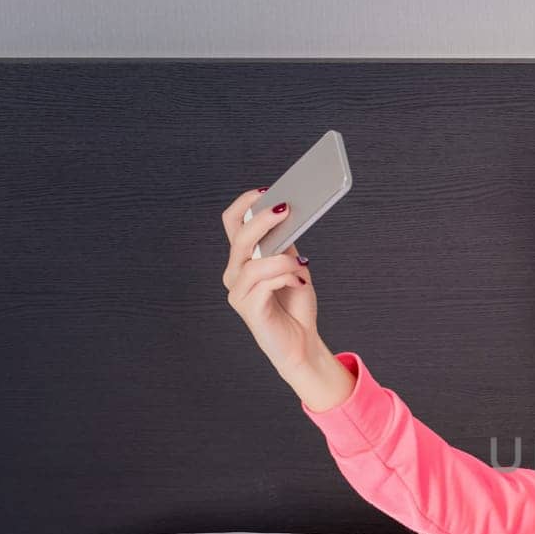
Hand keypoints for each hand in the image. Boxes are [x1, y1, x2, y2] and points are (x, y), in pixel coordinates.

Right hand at [220, 188, 321, 376]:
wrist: (301, 342)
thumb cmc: (295, 304)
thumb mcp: (293, 265)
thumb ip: (284, 244)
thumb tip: (286, 216)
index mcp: (243, 259)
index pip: (232, 223)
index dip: (245, 205)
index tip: (266, 191)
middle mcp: (235, 273)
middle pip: (241, 238)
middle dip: (263, 220)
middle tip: (286, 209)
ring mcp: (238, 292)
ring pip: (254, 263)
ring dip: (282, 260)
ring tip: (300, 266)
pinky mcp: (249, 309)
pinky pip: (265, 283)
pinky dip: (285, 278)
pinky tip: (298, 282)